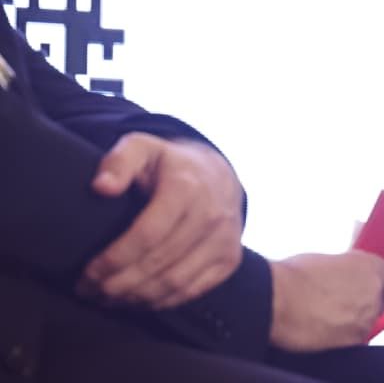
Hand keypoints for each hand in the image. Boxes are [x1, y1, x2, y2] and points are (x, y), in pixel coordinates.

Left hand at [80, 133, 245, 308]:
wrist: (219, 174)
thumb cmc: (170, 165)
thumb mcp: (142, 148)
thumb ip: (118, 161)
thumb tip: (102, 187)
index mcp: (187, 188)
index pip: (147, 234)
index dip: (113, 259)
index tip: (87, 272)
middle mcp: (212, 215)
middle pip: (158, 263)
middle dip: (117, 284)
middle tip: (89, 291)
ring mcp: (225, 239)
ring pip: (174, 282)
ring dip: (135, 297)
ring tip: (108, 298)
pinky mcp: (229, 259)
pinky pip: (192, 291)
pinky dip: (161, 302)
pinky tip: (137, 299)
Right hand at [268, 250, 383, 351]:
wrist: (279, 299)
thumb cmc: (295, 275)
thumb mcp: (327, 261)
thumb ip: (344, 270)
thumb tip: (342, 277)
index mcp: (370, 265)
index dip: (377, 285)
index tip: (370, 290)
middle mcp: (374, 290)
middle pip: (377, 302)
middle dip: (363, 305)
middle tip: (342, 307)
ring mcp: (366, 317)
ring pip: (365, 323)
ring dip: (352, 323)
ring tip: (326, 319)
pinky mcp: (353, 340)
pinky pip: (353, 340)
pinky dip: (342, 338)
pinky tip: (323, 331)